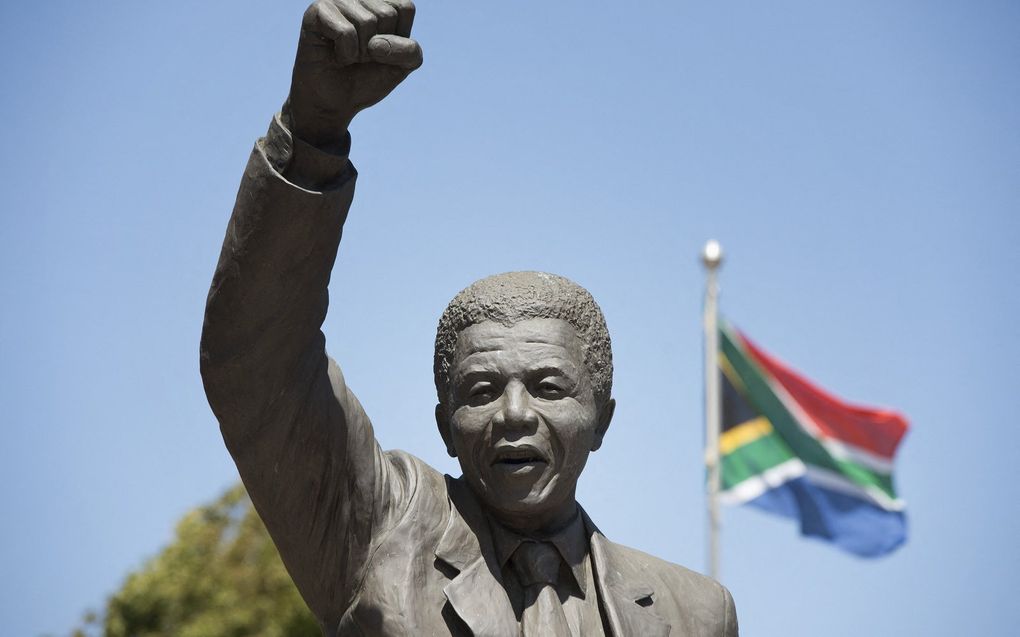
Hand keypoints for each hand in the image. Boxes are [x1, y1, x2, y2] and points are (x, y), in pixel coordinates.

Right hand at [285, 0, 420, 149]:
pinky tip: (336, 57)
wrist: (335, 102)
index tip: (383, 50)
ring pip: (366, 22)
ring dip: (361, 52)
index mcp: (381, 1)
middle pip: (386, 14)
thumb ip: (411, 52)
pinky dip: (346, 54)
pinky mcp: (317, 12)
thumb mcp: (401, 67)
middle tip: (362, 56)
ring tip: (348, 56)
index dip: (399, 39)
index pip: (405, 7)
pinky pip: (345, 32)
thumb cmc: (367, 78)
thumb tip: (378, 43)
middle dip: (378, 47)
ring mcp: (337, 1)